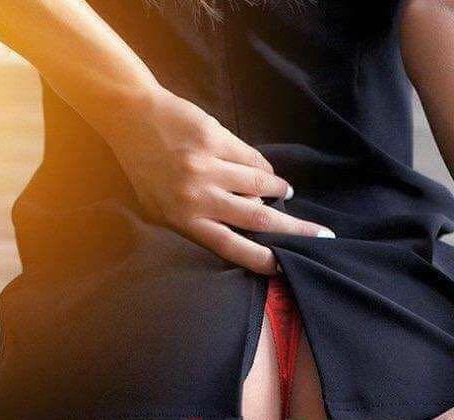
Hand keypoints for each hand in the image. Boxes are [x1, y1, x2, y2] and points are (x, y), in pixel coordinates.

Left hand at [103, 86, 333, 273]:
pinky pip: (251, 159)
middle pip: (257, 219)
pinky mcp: (216, 138)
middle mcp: (198, 196)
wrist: (132, 118)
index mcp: (184, 219)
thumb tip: (247, 226)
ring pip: (260, 185)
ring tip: (285, 193)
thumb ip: (200, 221)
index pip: (229, 246)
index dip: (259, 259)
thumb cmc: (147, 169)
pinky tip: (264, 172)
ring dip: (278, 191)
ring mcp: (208, 166)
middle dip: (293, 230)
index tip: (283, 268)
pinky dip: (262, 168)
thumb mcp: (163, 208)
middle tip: (321, 235)